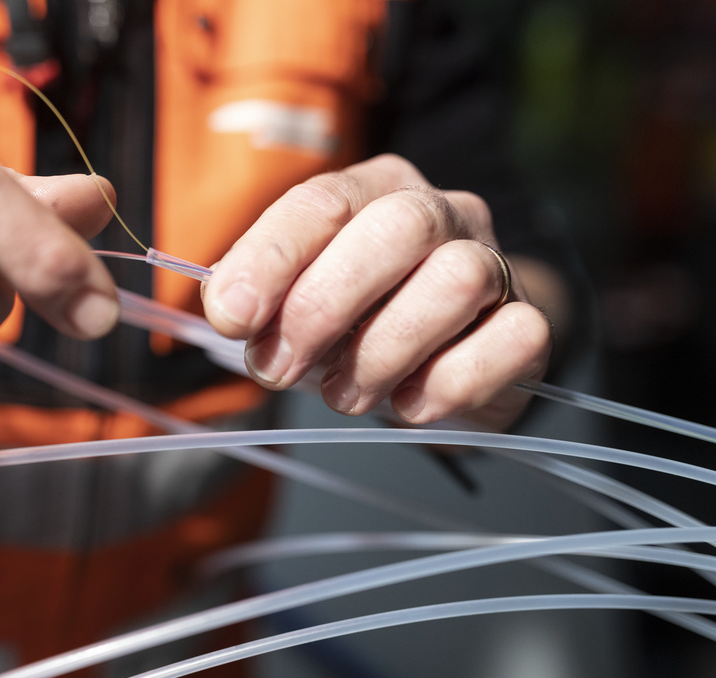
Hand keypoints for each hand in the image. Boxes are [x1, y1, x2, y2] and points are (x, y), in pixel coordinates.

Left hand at [203, 154, 552, 429]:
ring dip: (384, 350)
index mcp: (374, 190)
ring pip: (458, 280)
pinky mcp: (530, 321)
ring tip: (343, 396)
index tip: (231, 317)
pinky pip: (513, 338)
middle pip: (396, 228)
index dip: (271, 259)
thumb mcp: (301, 299)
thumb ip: (265, 299)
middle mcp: (441, 212)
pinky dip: (452, 381)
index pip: (322, 201)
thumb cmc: (363, 319)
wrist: (455, 348)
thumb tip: (229, 311)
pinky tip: (409, 405)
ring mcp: (495, 262)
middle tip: (280, 367)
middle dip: (324, 304)